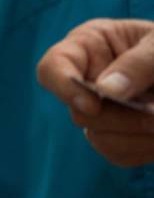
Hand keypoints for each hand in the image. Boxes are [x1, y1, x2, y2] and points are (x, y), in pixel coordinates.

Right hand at [37, 18, 153, 166]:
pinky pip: (118, 152)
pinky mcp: (117, 133)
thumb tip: (106, 91)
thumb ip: (139, 62)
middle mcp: (88, 79)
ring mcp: (101, 108)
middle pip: (79, 112)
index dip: (63, 88)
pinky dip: (144, 149)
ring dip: (138, 136)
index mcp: (91, 46)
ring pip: (98, 137)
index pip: (52, 68)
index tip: (94, 105)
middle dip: (122, 118)